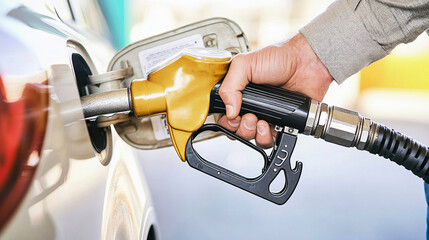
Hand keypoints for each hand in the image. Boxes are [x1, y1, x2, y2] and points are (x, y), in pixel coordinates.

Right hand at [218, 33, 332, 147]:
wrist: (308, 63)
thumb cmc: (280, 57)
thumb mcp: (245, 64)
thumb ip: (229, 86)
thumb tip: (228, 110)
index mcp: (239, 92)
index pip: (223, 113)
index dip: (225, 119)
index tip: (232, 116)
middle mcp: (251, 104)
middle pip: (235, 128)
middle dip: (239, 127)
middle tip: (249, 116)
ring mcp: (265, 115)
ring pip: (251, 137)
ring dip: (252, 133)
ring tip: (260, 121)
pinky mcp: (281, 123)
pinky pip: (269, 140)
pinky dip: (267, 137)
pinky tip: (270, 126)